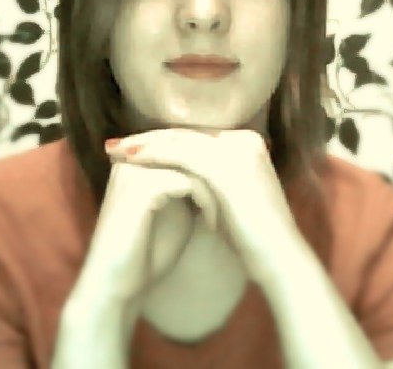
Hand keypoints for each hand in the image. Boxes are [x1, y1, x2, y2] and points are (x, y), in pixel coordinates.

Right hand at [74, 152, 221, 307]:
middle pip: (187, 151)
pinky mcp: (139, 188)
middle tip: (235, 204)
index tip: (230, 199)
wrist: (114, 286)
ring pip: (190, 166)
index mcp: (136, 160)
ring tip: (223, 216)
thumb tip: (220, 171)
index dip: (210, 170)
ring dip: (212, 190)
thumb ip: (189, 187)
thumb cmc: (145, 253)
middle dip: (214, 176)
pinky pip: (186, 183)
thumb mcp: (175, 213)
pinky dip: (205, 202)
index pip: (184, 148)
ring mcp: (134, 171)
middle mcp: (132, 158)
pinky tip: (211, 224)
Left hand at [104, 128, 301, 280]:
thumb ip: (209, 179)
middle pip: (185, 134)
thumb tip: (180, 176)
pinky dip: (153, 154)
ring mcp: (237, 149)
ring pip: (180, 141)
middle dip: (146, 139)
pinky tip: (130, 159)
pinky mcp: (228, 166)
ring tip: (114, 150)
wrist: (278, 259)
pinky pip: (181, 154)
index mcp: (246, 143)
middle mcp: (244, 139)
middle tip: (114, 145)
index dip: (161, 142)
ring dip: (143, 144)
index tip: (131, 149)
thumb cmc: (251, 236)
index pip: (194, 137)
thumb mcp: (228, 198)